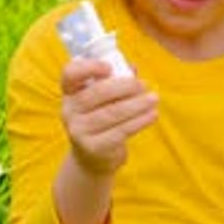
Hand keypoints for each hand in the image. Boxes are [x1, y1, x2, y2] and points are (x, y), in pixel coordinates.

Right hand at [61, 57, 158, 175]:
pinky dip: (139, 121)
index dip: (89, 68)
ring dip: (137, 104)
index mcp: (70, 91)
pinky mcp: (93, 147)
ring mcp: (79, 130)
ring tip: (153, 98)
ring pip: (112, 112)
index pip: (70, 73)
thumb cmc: (101, 116)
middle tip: (144, 84)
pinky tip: (152, 114)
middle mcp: (69, 110)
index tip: (110, 67)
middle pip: (97, 92)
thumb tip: (133, 68)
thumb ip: (116, 79)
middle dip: (124, 87)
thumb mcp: (104, 97)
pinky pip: (120, 131)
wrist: (92, 156)